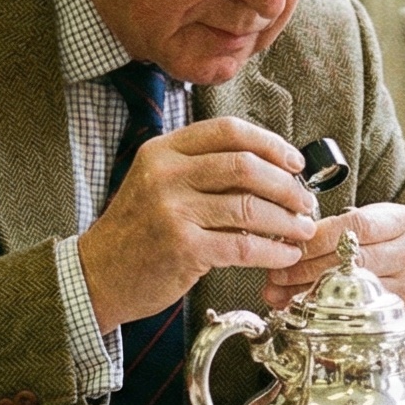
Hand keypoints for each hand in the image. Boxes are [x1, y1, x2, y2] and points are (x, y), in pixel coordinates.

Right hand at [78, 116, 318, 330]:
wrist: (98, 274)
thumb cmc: (137, 231)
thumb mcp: (159, 184)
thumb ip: (203, 171)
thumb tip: (269, 170)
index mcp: (163, 151)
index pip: (228, 130)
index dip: (270, 143)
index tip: (295, 161)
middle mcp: (166, 175)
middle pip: (245, 166)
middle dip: (286, 184)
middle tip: (306, 201)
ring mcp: (173, 211)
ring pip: (249, 208)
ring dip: (286, 221)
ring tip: (303, 230)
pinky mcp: (183, 248)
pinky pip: (243, 246)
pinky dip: (273, 251)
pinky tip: (285, 254)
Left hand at [264, 204, 404, 313]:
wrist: (398, 266)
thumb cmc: (369, 240)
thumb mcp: (356, 223)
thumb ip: (324, 229)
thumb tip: (280, 245)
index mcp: (402, 221)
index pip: (358, 225)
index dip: (320, 236)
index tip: (291, 243)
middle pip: (355, 259)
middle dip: (308, 266)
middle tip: (276, 273)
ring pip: (353, 288)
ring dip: (309, 290)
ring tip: (280, 292)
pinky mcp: (400, 313)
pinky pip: (356, 313)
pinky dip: (320, 310)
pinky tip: (299, 306)